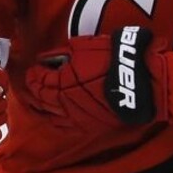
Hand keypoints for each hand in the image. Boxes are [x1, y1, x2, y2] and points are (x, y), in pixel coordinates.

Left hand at [25, 26, 167, 132]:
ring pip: (49, 114)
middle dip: (33, 89)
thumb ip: (62, 53)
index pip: (38, 80)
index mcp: (60, 82)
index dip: (33, 74)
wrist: (140, 82)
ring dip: (40, 106)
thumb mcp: (84, 46)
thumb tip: (47, 59)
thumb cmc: (113, 59)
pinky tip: (53, 114)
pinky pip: (63, 125)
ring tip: (36, 100)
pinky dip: (54, 119)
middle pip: (40, 98)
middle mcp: (63, 102)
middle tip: (32, 83)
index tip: (34, 68)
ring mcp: (75, 117)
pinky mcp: (88, 125)